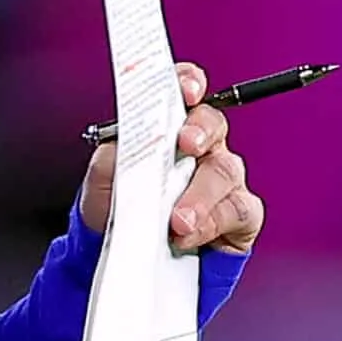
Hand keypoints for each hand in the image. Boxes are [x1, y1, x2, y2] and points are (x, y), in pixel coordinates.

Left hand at [80, 62, 263, 254]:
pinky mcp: (238, 217)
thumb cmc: (119, 210)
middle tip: (186, 145)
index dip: (190, 83)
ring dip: (200, 194)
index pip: (186, 93)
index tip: (187, 89)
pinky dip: (212, 223)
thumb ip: (112, 156)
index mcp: (171, 130)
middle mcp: (203, 150)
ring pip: (225, 172)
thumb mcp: (103, 180)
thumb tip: (122, 143)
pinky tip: (189, 235)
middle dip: (201, 131)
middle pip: (213, 126)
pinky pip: (238, 211)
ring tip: (178, 219)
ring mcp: (223, 183)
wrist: (124, 256)